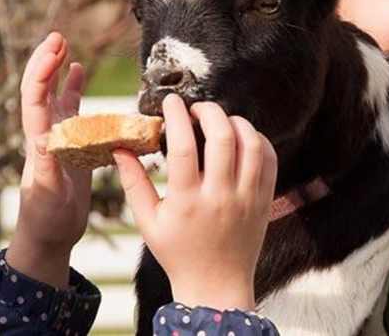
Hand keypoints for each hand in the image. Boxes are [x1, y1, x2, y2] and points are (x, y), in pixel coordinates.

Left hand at [8, 32, 90, 288]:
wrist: (49, 237)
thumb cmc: (48, 221)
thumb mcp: (47, 195)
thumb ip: (46, 167)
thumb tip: (44, 137)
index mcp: (39, 143)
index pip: (35, 99)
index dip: (42, 72)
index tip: (55, 49)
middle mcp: (45, 135)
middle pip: (40, 89)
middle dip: (46, 61)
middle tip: (57, 37)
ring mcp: (57, 138)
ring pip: (54, 95)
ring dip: (56, 69)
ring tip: (63, 44)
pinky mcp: (70, 145)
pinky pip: (71, 110)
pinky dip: (73, 88)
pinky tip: (78, 69)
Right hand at [113, 95, 276, 310]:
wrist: (216, 286)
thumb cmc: (178, 253)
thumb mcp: (148, 222)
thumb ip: (133, 182)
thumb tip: (120, 147)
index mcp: (187, 202)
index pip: (183, 147)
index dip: (177, 116)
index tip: (172, 101)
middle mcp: (220, 197)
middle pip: (222, 137)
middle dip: (209, 111)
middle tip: (197, 109)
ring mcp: (246, 198)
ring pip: (250, 144)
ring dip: (235, 122)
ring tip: (219, 121)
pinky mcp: (264, 200)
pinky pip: (268, 159)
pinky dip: (256, 140)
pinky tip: (240, 138)